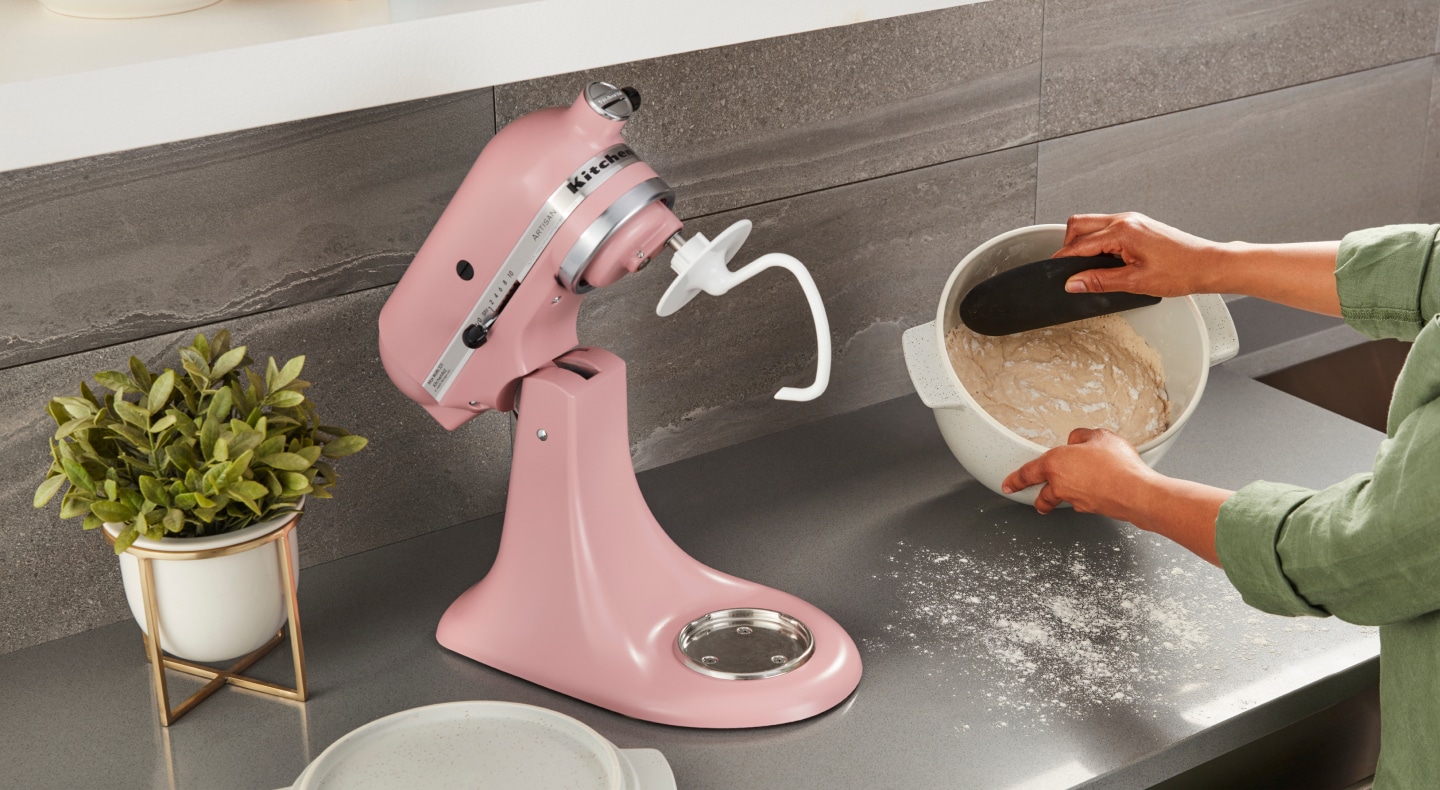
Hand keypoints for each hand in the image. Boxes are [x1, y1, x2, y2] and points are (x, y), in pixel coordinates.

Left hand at [1001, 428, 1156, 516]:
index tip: (1007, 485)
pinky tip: (1100, 487)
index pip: (1027, 472)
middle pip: (1043, 496)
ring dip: (1063, 498)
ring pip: (1063, 500)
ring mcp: (1076, 500)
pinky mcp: (1092, 509)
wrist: (1136, 492)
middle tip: (1039, 501)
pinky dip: (1087, 496)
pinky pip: (1084, 502)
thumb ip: (1082, 436)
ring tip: (1073, 491)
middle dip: (1039, 499)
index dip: (1015, 479)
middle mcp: (1061, 485)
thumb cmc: (1117, 464)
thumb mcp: (1099, 436)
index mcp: (1055, 464)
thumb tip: (1076, 440)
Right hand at [1053, 212, 1222, 296]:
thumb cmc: (1180, 271)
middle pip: (1079, 225)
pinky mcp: (1138, 225)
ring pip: (1092, 224)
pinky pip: (1107, 227)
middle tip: (1068, 268)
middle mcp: (1126, 220)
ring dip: (1083, 242)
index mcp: (1123, 231)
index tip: (1056, 273)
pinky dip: (1098, 241)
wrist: (1207, 264)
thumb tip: (1074, 283)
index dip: (1064, 260)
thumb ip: (1099, 281)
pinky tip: (1103, 258)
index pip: (1080, 244)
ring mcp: (1132, 220)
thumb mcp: (1135, 282)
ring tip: (1086, 265)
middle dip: (1068, 245)